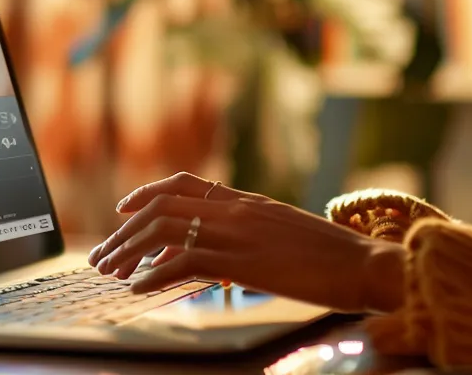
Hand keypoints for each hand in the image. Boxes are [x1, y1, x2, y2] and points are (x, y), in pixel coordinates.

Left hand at [87, 173, 406, 313]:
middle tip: (104, 256)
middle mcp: (238, 210)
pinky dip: (154, 273)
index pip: (185, 185)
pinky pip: (185, 262)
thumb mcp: (285, 236)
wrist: (367, 264)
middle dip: (125, 232)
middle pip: (163, 207)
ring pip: (165, 230)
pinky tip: (139, 288)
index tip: (123, 210)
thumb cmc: (334, 258)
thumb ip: (247, 237)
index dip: (147, 194)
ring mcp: (239, 232)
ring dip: (130, 251)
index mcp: (248, 201)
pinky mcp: (244, 261)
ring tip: (111, 272)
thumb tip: (212, 252)